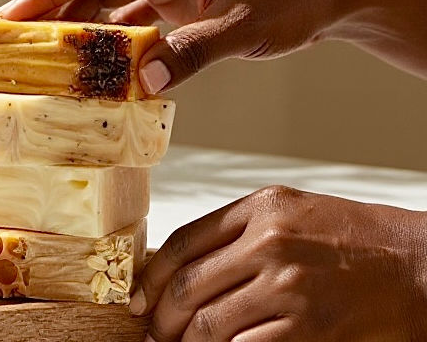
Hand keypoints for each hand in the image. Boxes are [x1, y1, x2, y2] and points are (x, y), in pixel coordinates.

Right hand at [0, 0, 426, 92]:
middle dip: (52, 10)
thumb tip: (140, 85)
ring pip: (108, 2)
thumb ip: (191, 53)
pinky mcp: (177, 0)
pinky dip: (111, 42)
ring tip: (41, 57)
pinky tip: (91, 65)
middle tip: (11, 40)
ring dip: (78, 28)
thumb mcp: (244, 28)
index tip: (13, 13)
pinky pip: (131, 19)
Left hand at [129, 185, 426, 340]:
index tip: (138, 299)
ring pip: (207, 325)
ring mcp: (287, 286)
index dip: (150, 278)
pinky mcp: (306, 327)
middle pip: (187, 287)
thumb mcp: (293, 213)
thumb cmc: (354, 240)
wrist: (417, 267)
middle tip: (152, 334)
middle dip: (160, 319)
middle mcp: (270, 243)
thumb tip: (182, 267)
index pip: (182, 243)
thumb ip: (237, 232)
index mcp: (261, 208)